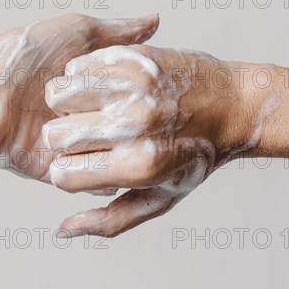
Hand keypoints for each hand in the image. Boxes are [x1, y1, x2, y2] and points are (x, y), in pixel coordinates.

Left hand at [0, 14, 159, 179]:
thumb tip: (154, 21)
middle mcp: (86, 119)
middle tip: (134, 119)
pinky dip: (100, 174)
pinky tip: (105, 158)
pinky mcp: (58, 169)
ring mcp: (74, 146)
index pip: (135, 99)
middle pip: (129, 132)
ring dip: (113, 148)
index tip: (152, 91)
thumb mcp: (78, 32)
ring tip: (106, 135)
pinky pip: (93, 181)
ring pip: (116, 158)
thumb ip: (118, 32)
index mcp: (94, 91)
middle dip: (132, 127)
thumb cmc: (23, 56)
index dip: (144, 96)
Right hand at [43, 44, 279, 236]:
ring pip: (58, 94)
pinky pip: (77, 66)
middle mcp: (133, 125)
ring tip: (92, 108)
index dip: (67, 170)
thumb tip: (63, 230)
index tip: (85, 162)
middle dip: (63, 138)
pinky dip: (82, 77)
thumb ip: (110, 219)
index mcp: (139, 166)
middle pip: (54, 135)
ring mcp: (133, 87)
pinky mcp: (133, 58)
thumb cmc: (195, 157)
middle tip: (88, 134)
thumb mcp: (159, 198)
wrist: (235, 105)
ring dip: (68, 104)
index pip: (61, 174)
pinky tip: (105, 87)